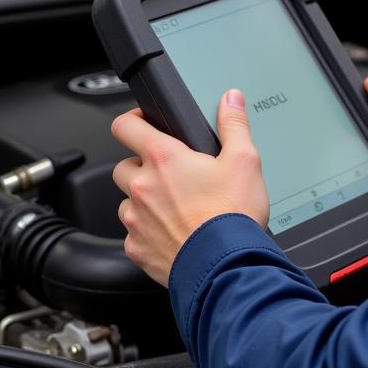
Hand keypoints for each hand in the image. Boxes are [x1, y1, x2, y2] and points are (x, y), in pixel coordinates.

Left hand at [110, 89, 268, 285]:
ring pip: (127, 202)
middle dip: (142, 166)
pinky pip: (133, 235)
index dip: (133, 119)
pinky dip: (148, 232)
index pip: (125, 126)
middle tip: (171, 174)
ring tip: (175, 207)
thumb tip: (230, 100)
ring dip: (144, 201)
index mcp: (164, 158)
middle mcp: (143, 187)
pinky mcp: (137, 249)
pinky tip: (174, 233)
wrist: (226, 268)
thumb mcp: (244, 160)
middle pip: (123, 165)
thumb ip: (234, 124)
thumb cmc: (232, 216)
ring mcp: (136, 220)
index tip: (144, 122)